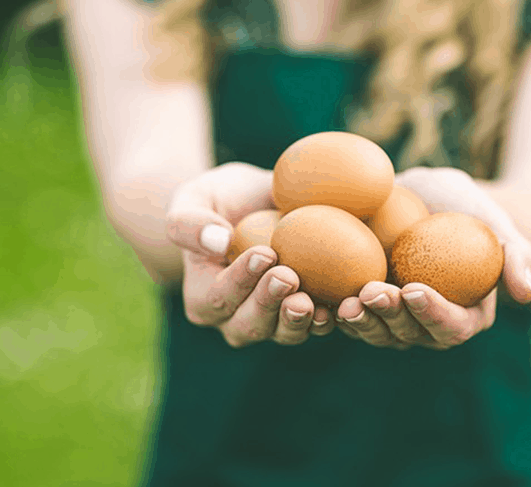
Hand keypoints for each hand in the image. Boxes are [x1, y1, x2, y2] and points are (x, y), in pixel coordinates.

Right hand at [166, 162, 334, 347]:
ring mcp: (272, 323)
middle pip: (250, 324)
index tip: (264, 253)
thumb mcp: (193, 199)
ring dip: (298, 320)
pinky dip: (328, 318)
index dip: (239, 280)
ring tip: (312, 301)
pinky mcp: (304, 316)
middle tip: (288, 277)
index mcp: (203, 299)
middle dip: (269, 303)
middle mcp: (235, 320)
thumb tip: (218, 242)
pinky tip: (340, 304)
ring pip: (283, 332)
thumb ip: (190, 222)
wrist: (257, 204)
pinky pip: (315, 325)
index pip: (218, 297)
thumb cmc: (219, 200)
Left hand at [336, 166, 530, 349]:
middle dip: (389, 318)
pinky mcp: (365, 308)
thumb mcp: (496, 223)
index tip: (414, 288)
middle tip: (372, 292)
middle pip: (409, 335)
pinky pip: (351, 316)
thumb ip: (515, 257)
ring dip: (360, 321)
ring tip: (345, 300)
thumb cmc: (467, 209)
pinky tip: (320, 296)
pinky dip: (335, 310)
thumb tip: (526, 295)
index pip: (451, 327)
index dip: (432, 314)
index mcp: (465, 317)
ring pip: (376, 332)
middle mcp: (427, 327)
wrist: (426, 197)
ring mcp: (394, 321)